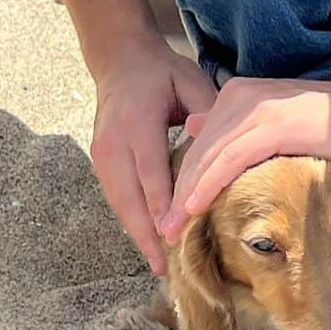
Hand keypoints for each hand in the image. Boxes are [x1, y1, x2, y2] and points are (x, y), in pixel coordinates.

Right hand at [91, 35, 218, 274]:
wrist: (119, 60)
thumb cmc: (162, 73)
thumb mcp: (190, 82)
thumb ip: (208, 113)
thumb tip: (230, 145)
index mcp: (138, 123)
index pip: (152, 173)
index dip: (165, 206)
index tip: (176, 235)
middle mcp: (114, 143)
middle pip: (130, 198)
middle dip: (148, 235)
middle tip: (169, 269)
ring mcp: (102, 154)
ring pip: (121, 204)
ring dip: (139, 235)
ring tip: (161, 265)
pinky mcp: (100, 162)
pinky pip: (117, 198)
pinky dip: (133, 222)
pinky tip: (149, 242)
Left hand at [158, 76, 330, 243]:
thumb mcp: (285, 125)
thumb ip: (248, 131)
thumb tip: (202, 130)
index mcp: (244, 93)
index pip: (203, 139)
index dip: (186, 176)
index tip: (175, 209)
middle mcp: (244, 95)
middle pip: (200, 148)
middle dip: (179, 190)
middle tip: (165, 226)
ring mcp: (258, 108)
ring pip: (209, 156)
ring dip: (187, 194)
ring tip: (172, 226)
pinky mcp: (274, 125)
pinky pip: (230, 159)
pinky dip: (209, 185)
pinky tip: (195, 207)